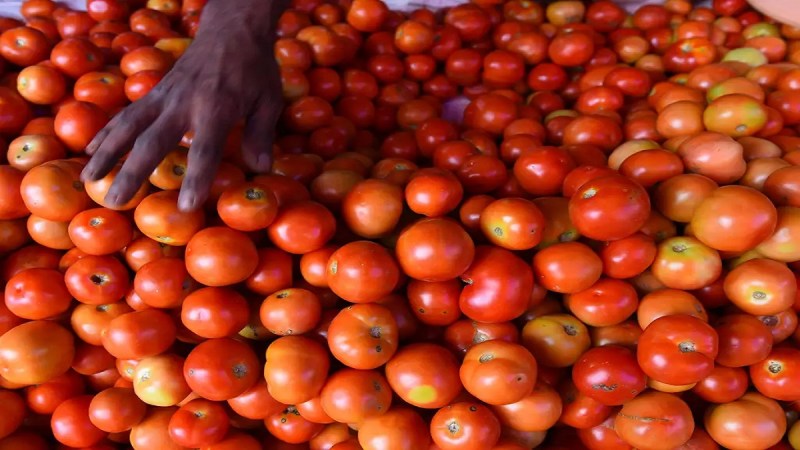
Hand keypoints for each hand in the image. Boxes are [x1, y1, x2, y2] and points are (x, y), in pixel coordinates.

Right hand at [81, 0, 286, 211]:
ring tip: (89, 179)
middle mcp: (185, 104)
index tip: (185, 206)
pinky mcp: (156, 91)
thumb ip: (261, 135)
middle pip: (153, 142)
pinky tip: (92, 149)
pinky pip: (128, 113)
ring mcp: (166, 96)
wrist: (232, 29)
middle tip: (116, 201)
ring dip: (107, 153)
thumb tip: (261, 169)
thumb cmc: (254, 67)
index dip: (195, 179)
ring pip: (129, 126)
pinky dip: (108, 131)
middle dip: (133, 172)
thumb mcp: (268, 100)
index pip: (204, 151)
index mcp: (217, 109)